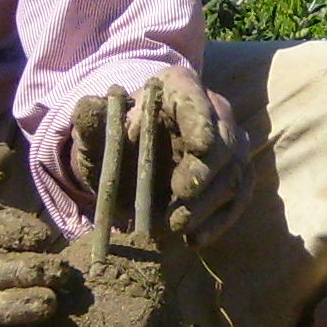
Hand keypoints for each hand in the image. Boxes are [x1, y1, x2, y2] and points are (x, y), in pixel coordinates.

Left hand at [67, 69, 251, 243]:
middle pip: (224, 139)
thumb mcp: (96, 132)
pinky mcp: (236, 174)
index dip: (201, 120)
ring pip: (235, 171)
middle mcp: (213, 109)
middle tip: (181, 198)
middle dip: (204, 172)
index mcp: (178, 86)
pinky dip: (219, 222)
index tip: (199, 148)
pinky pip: (239, 198)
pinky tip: (194, 240)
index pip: (196, 97)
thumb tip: (87, 106)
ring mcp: (230, 143)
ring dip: (208, 204)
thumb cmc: (114, 138)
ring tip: (177, 227)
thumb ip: (90, 121)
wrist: (128, 159)